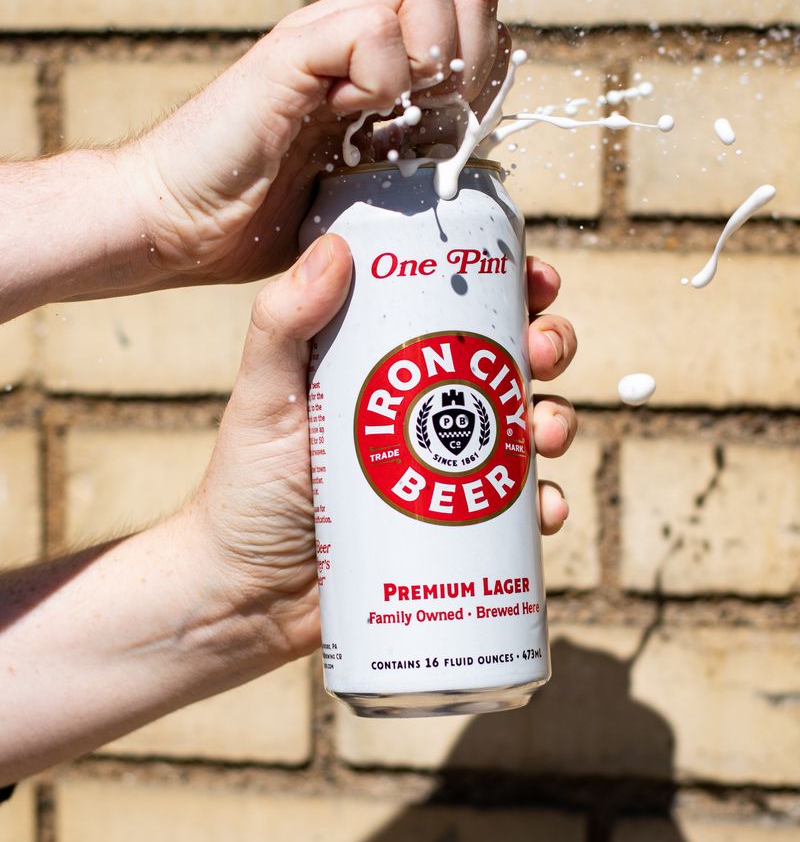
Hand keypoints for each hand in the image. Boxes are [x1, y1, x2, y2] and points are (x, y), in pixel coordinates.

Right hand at [124, 0, 504, 287]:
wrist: (172, 223)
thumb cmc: (257, 221)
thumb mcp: (357, 198)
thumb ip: (405, 173)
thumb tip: (467, 186)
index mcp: (378, 67)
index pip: (474, 20)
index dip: (488, 71)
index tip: (460, 135)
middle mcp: (355, 37)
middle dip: (472, 57)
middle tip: (434, 121)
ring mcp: (322, 39)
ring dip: (431, 57)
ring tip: (393, 118)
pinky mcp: (287, 56)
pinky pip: (366, 28)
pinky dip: (379, 77)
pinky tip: (350, 121)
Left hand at [185, 241, 577, 671]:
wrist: (245, 595)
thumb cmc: (244, 489)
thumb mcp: (263, 397)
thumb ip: (283, 323)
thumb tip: (335, 247)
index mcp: (387, 366)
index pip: (458, 310)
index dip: (510, 289)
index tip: (536, 279)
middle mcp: (425, 413)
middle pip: (510, 362)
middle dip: (549, 347)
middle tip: (544, 353)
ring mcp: (445, 471)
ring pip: (528, 431)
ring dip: (557, 421)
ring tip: (545, 434)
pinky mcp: (455, 528)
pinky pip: (520, 514)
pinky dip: (546, 506)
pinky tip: (545, 509)